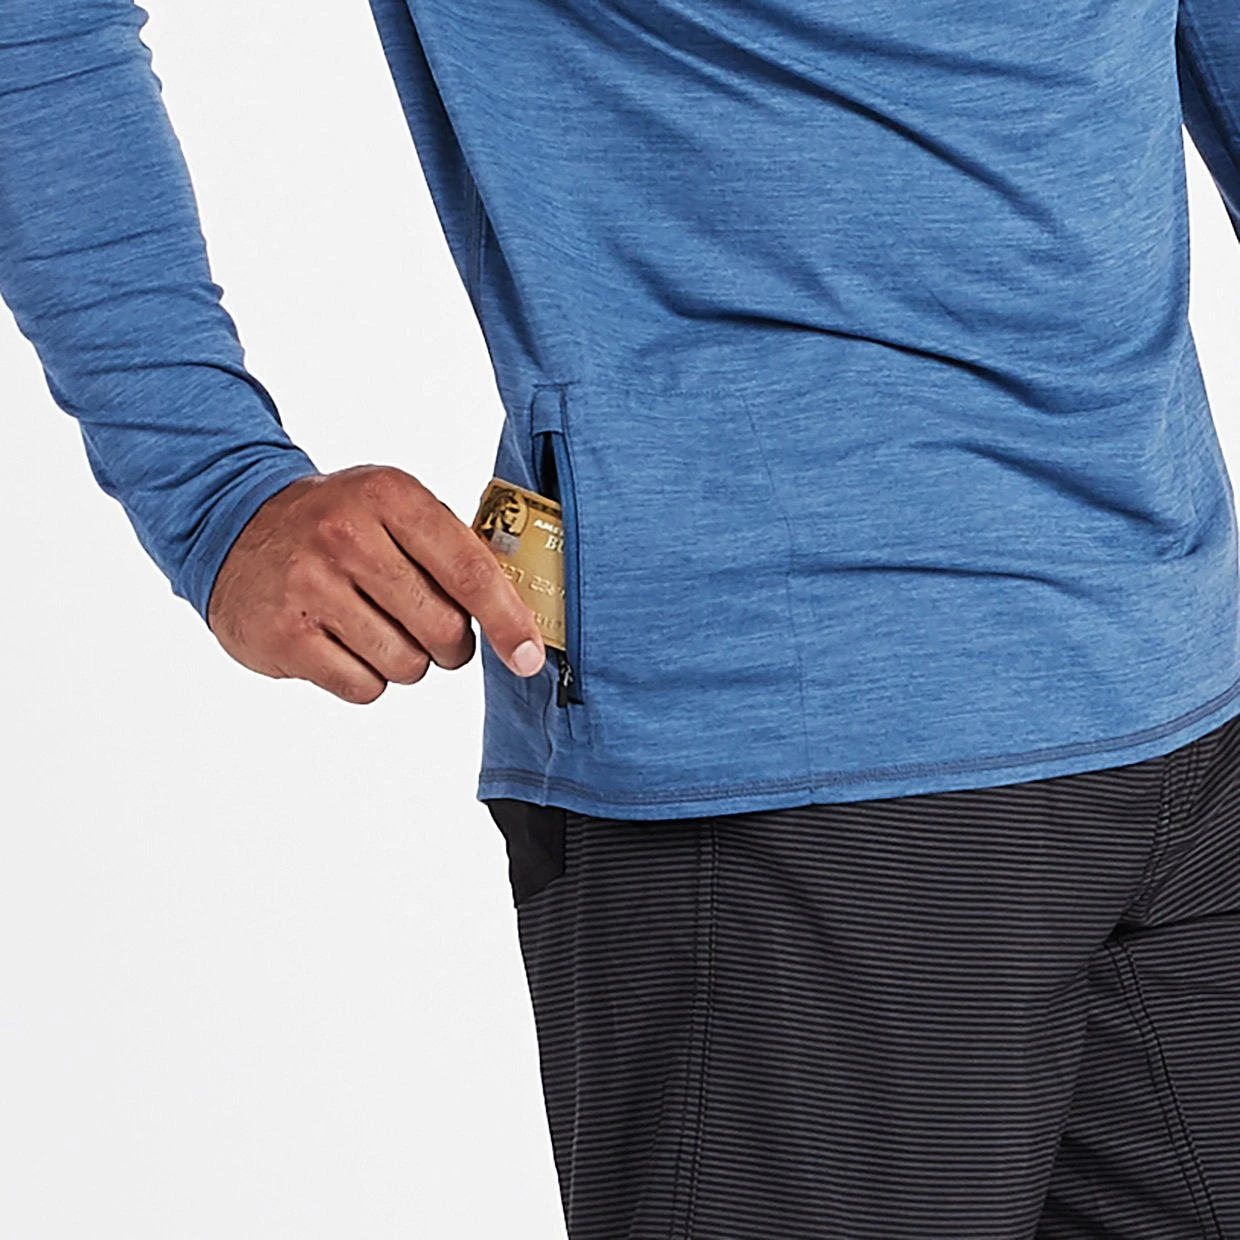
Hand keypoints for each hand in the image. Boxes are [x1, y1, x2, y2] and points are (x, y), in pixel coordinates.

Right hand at [206, 465, 546, 703]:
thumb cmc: (338, 523)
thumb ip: (454, 548)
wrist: (233, 526)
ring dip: (405, 660)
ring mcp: (311, 587)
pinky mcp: (284, 636)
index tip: (529, 657)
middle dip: (451, 643)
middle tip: (428, 626)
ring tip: (375, 625)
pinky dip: (366, 676)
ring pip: (407, 665)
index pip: (469, 572)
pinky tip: (342, 641)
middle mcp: (347, 536)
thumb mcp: (394, 507)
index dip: (508, 622)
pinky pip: (364, 687)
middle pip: (444, 630)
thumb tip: (519, 616)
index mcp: (390, 497)